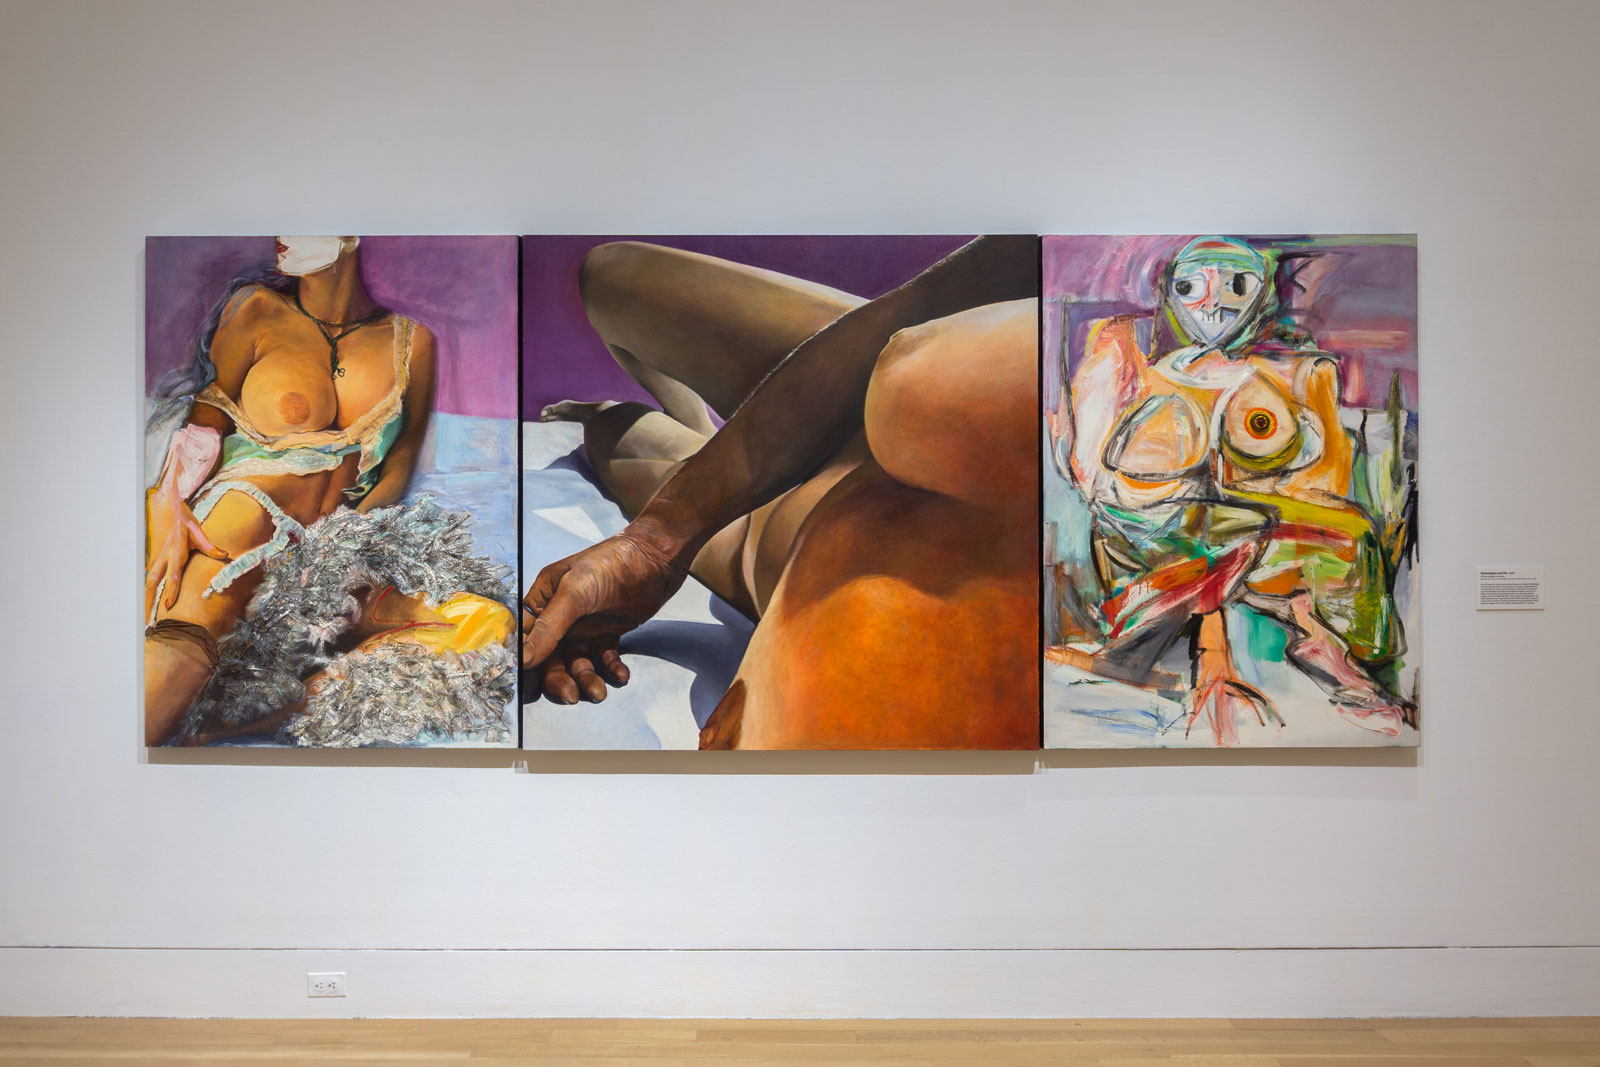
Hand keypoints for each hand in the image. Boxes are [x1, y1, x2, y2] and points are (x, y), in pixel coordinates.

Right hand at [145, 485, 228, 617]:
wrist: (173, 512)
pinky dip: (147, 593)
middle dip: (149, 601)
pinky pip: (150, 580)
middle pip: (153, 583)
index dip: (171, 590)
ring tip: (145, 619)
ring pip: (149, 583)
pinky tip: (146, 606)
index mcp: (175, 552)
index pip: (173, 575)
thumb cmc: (188, 524)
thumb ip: (210, 546)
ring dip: (145, 600)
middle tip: (148, 620)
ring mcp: (158, 560)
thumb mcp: (200, 533)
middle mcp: (163, 558)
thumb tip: (225, 554)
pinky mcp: (156, 562)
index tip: (168, 605)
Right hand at [521, 529, 688, 702]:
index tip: (526, 687)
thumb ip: (549, 626)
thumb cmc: (611, 563)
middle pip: (550, 656)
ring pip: (577, 662)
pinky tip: (621, 675)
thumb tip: (524, 659)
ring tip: (599, 692)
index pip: (524, 637)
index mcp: (543, 599)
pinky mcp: (608, 632)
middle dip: (559, 678)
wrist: (657, 557)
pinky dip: (610, 669)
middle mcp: (559, 615)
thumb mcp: (575, 591)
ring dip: (586, 678)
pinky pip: (604, 658)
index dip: (524, 662)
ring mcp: (584, 625)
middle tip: (571, 695)